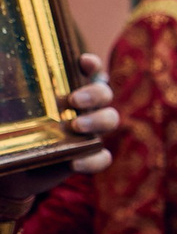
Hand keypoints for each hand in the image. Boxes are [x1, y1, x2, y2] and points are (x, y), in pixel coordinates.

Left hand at [0, 54, 116, 219]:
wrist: (14, 171)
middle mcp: (84, 108)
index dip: (91, 65)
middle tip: (74, 100)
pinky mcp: (88, 157)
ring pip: (110, 119)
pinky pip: (102, 157)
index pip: (88, 71)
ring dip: (98, 120)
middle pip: (104, 93)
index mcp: (69, 91)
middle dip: (94, 94)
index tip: (84, 62)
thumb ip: (8, 94)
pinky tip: (75, 162)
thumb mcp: (10, 113)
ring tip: (77, 126)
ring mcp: (90, 132)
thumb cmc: (13, 133)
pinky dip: (93, 159)